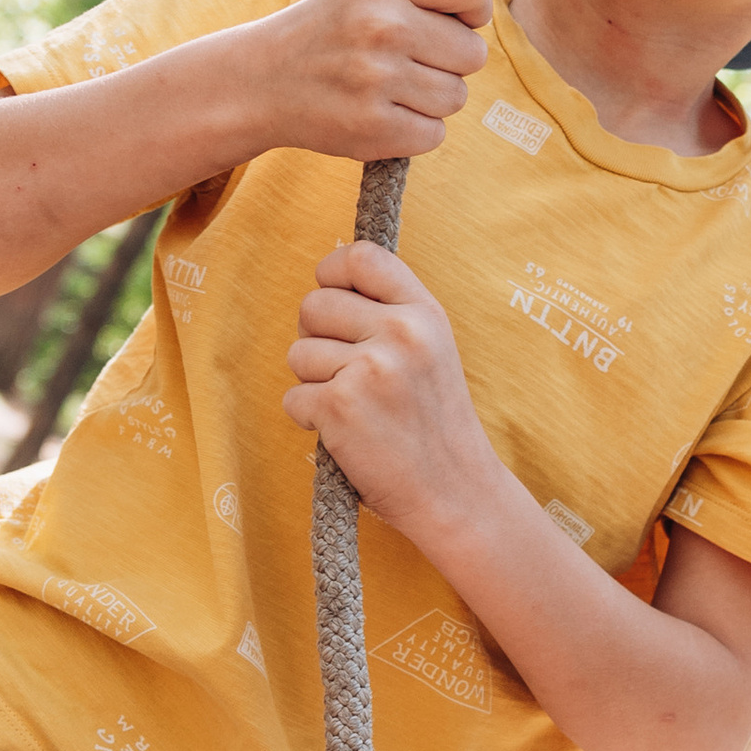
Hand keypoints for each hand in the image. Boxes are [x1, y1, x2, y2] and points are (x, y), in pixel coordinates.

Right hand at [253, 0, 508, 163]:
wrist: (261, 80)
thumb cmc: (334, 28)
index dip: (472, 11)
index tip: (449, 18)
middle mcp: (382, 24)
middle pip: (473, 54)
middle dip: (449, 60)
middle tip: (406, 58)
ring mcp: (377, 78)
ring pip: (456, 97)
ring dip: (432, 98)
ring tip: (389, 85)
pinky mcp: (373, 127)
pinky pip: (435, 134)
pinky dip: (414, 130)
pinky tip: (381, 112)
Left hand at [285, 243, 497, 545]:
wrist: (457, 493)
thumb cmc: (437, 425)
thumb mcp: (433, 351)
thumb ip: (390, 315)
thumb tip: (325, 286)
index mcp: (425, 313)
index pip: (361, 257)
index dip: (332, 272)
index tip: (333, 296)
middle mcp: (399, 333)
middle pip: (313, 304)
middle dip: (316, 338)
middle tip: (346, 372)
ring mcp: (368, 369)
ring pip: (297, 353)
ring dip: (313, 383)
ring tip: (355, 408)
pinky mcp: (339, 407)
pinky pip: (293, 397)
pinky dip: (310, 419)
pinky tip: (346, 434)